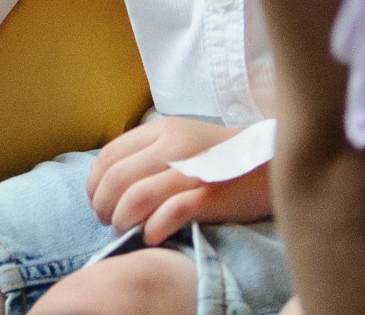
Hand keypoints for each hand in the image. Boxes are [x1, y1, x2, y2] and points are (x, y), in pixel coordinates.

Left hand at [87, 117, 274, 244]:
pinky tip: (150, 236)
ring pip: (137, 195)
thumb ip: (148, 153)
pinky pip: (170, 212)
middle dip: (103, 205)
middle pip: (117, 177)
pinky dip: (153, 228)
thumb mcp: (181, 141)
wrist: (270, 162)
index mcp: (162, 130)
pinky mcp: (211, 195)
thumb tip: (110, 181)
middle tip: (107, 221)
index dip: (94, 183)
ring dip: (123, 219)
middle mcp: (174, 145)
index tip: (95, 201)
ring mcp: (192, 169)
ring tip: (125, 230)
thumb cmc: (220, 157)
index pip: (109, 154)